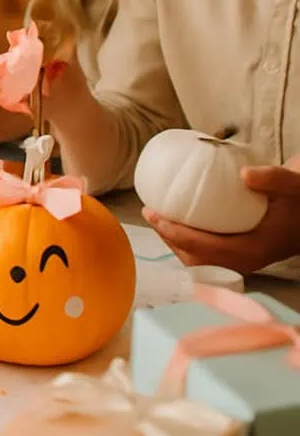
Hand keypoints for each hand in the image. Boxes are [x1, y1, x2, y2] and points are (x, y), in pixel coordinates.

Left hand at [143, 164, 299, 274]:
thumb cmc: (299, 200)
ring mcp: (240, 261)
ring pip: (197, 261)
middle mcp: (244, 261)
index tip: (154, 214)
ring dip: (174, 242)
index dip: (175, 234)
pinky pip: (204, 255)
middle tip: (150, 212)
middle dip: (168, 239)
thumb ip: (273, 179)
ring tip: (157, 217)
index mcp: (254, 249)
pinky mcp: (237, 255)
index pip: (205, 249)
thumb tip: (244, 174)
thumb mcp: (294, 186)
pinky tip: (176, 221)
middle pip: (195, 259)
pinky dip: (185, 241)